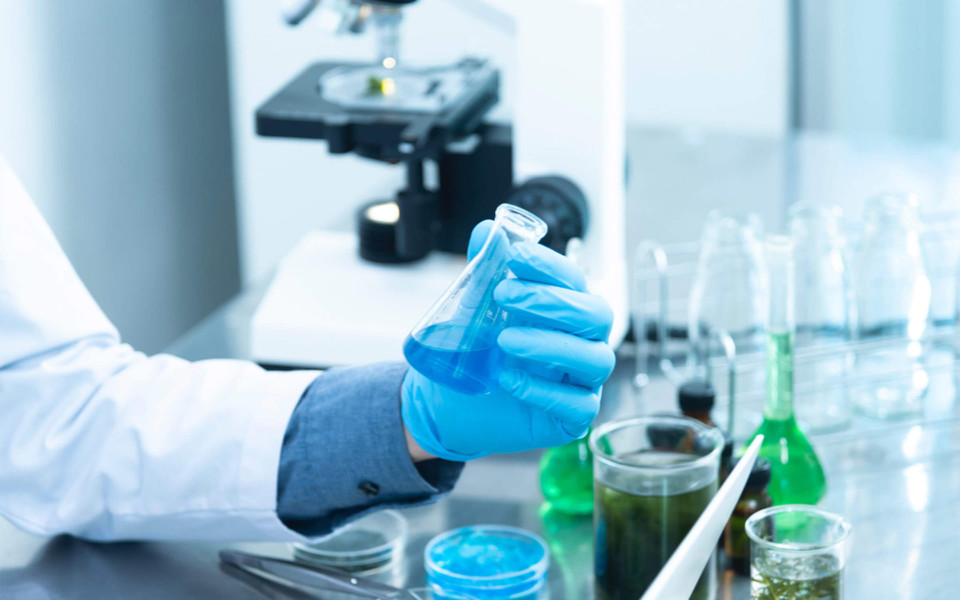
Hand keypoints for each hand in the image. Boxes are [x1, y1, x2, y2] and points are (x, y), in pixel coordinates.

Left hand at [401, 220, 615, 461]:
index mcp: (566, 309)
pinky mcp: (572, 418)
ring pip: (594, 359)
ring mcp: (583, 381)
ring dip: (549, 344)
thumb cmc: (477, 352)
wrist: (451, 404)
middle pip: (596, 315)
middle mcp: (583, 342)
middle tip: (503, 296)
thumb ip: (483, 270)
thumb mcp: (473, 309)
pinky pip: (578, 405)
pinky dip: (544, 390)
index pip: (574, 280)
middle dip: (551, 301)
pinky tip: (508, 380)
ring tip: (504, 340)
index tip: (514, 255)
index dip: (549, 265)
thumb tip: (486, 230)